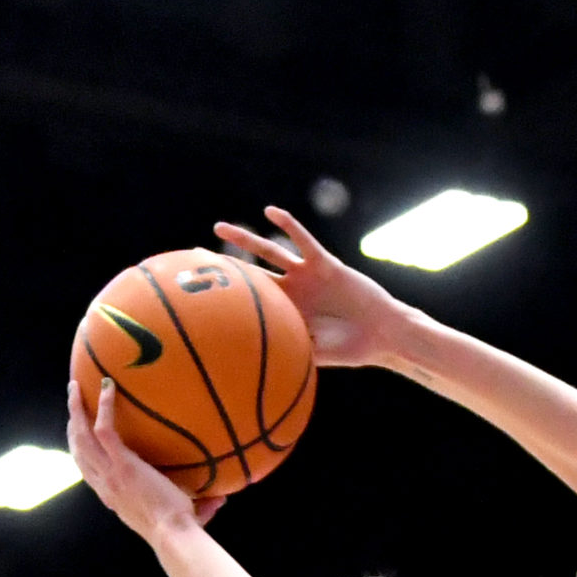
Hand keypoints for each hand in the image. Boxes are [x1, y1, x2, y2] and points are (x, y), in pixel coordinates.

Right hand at [68, 378, 221, 540]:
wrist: (173, 534)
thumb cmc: (180, 528)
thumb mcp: (182, 515)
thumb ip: (200, 505)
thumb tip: (222, 498)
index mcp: (112, 496)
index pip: (87, 470)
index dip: (80, 450)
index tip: (80, 434)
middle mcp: (105, 484)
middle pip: (78, 449)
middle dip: (72, 422)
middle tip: (74, 400)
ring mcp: (111, 473)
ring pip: (82, 436)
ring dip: (77, 409)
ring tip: (76, 387)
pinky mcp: (123, 464)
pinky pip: (104, 429)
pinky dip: (104, 406)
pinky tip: (108, 386)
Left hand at [212, 206, 414, 368]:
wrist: (384, 334)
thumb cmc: (352, 350)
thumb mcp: (315, 353)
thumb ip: (289, 351)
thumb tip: (258, 362)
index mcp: (287, 315)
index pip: (251, 304)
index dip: (228, 300)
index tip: (197, 298)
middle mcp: (292, 292)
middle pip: (250, 275)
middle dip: (224, 268)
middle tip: (193, 258)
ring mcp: (306, 276)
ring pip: (269, 254)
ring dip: (245, 241)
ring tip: (219, 229)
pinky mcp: (325, 263)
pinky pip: (303, 241)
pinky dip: (288, 226)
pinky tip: (271, 213)